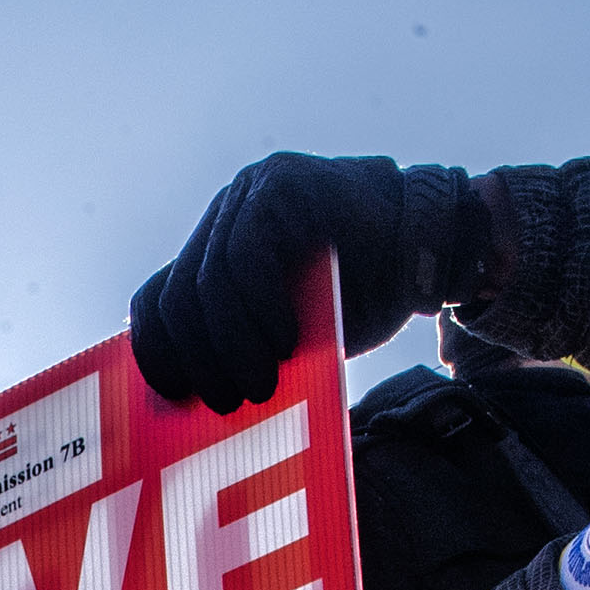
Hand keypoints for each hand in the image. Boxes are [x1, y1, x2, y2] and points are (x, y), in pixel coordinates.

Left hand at [129, 154, 479, 413]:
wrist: (433, 249)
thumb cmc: (364, 297)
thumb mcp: (292, 333)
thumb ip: (247, 349)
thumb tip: (201, 404)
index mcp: (216, 248)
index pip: (155, 299)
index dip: (157, 353)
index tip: (179, 398)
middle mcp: (225, 215)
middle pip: (178, 296)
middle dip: (201, 361)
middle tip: (231, 403)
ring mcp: (251, 194)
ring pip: (210, 281)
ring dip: (233, 345)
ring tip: (265, 383)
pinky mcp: (282, 186)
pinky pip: (248, 255)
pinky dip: (261, 308)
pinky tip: (287, 341)